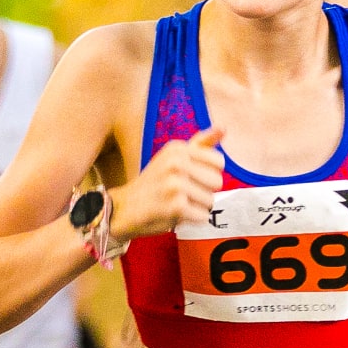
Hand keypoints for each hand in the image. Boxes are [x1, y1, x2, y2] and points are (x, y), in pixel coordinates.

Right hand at [110, 128, 225, 239]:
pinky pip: (202, 216)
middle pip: (217, 182)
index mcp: (177, 148)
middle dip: (203, 192)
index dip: (208, 174)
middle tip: (181, 193)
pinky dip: (192, 220)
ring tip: (176, 203)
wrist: (123, 208)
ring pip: (210, 201)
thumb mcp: (173, 157)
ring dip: (197, 207)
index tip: (189, 177)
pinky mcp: (176, 206)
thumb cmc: (154, 183)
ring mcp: (176, 184)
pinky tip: (175, 214)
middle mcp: (176, 162)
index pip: (219, 162)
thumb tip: (223, 127)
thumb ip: (199, 144)